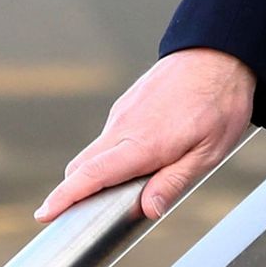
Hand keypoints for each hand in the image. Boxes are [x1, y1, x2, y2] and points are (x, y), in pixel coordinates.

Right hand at [34, 48, 255, 222]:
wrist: (221, 51)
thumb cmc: (221, 102)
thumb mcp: (210, 150)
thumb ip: (175, 181)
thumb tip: (148, 211)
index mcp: (144, 143)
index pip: (92, 174)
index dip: (64, 197)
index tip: (44, 214)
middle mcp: (126, 126)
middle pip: (84, 165)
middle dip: (74, 191)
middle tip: (80, 214)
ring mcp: (124, 111)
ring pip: (99, 150)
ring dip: (102, 171)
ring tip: (131, 186)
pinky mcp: (129, 102)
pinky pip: (114, 134)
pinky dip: (116, 151)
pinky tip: (146, 155)